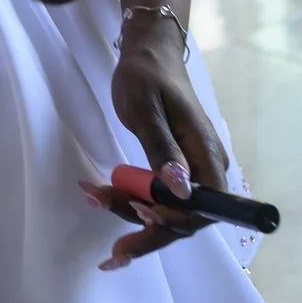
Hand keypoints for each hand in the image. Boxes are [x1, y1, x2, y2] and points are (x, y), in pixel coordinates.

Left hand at [100, 34, 226, 267]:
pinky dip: (130, 202)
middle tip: (112, 249)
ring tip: (94, 198)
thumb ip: (161, 149)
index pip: (204, 207)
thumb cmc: (146, 75)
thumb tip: (180, 190)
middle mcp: (206, 169)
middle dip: (148, 232)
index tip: (140, 215)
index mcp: (207, 154)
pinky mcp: (175, 170)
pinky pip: (157, 197)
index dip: (175, 222)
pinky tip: (102, 196)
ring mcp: (192, 171)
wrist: (148, 53)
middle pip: (185, 219)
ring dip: (132, 214)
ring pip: (167, 212)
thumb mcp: (146, 108)